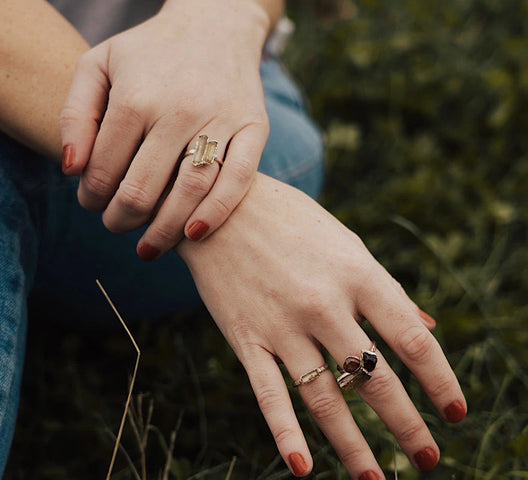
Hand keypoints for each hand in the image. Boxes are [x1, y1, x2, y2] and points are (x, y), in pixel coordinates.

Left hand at [59, 0, 272, 259]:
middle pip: (143, 188)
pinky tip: (195, 234)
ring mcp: (220, 120)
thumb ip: (75, 115)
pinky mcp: (254, 127)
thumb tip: (71, 169)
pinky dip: (217, 212)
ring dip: (165, 229)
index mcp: (135, 96)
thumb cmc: (150, 52)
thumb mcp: (98, 65)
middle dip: (122, 219)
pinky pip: (238, 179)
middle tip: (117, 226)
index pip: (105, 169)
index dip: (92, 197)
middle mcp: (178, 110)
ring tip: (149, 247)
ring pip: (191, 191)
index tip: (92, 202)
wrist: (216, 25)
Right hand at [176, 174, 465, 477]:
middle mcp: (325, 303)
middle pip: (374, 377)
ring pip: (324, 397)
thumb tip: (428, 329)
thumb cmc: (297, 225)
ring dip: (354, 446)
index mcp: (359, 274)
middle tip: (429, 459)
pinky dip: (285, 433)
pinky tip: (303, 468)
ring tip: (378, 479)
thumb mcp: (350, 246)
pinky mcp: (246, 338)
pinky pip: (268, 394)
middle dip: (406, 424)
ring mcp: (283, 324)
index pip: (410, 339)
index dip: (440, 380)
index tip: (457, 413)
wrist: (220, 203)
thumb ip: (388, 291)